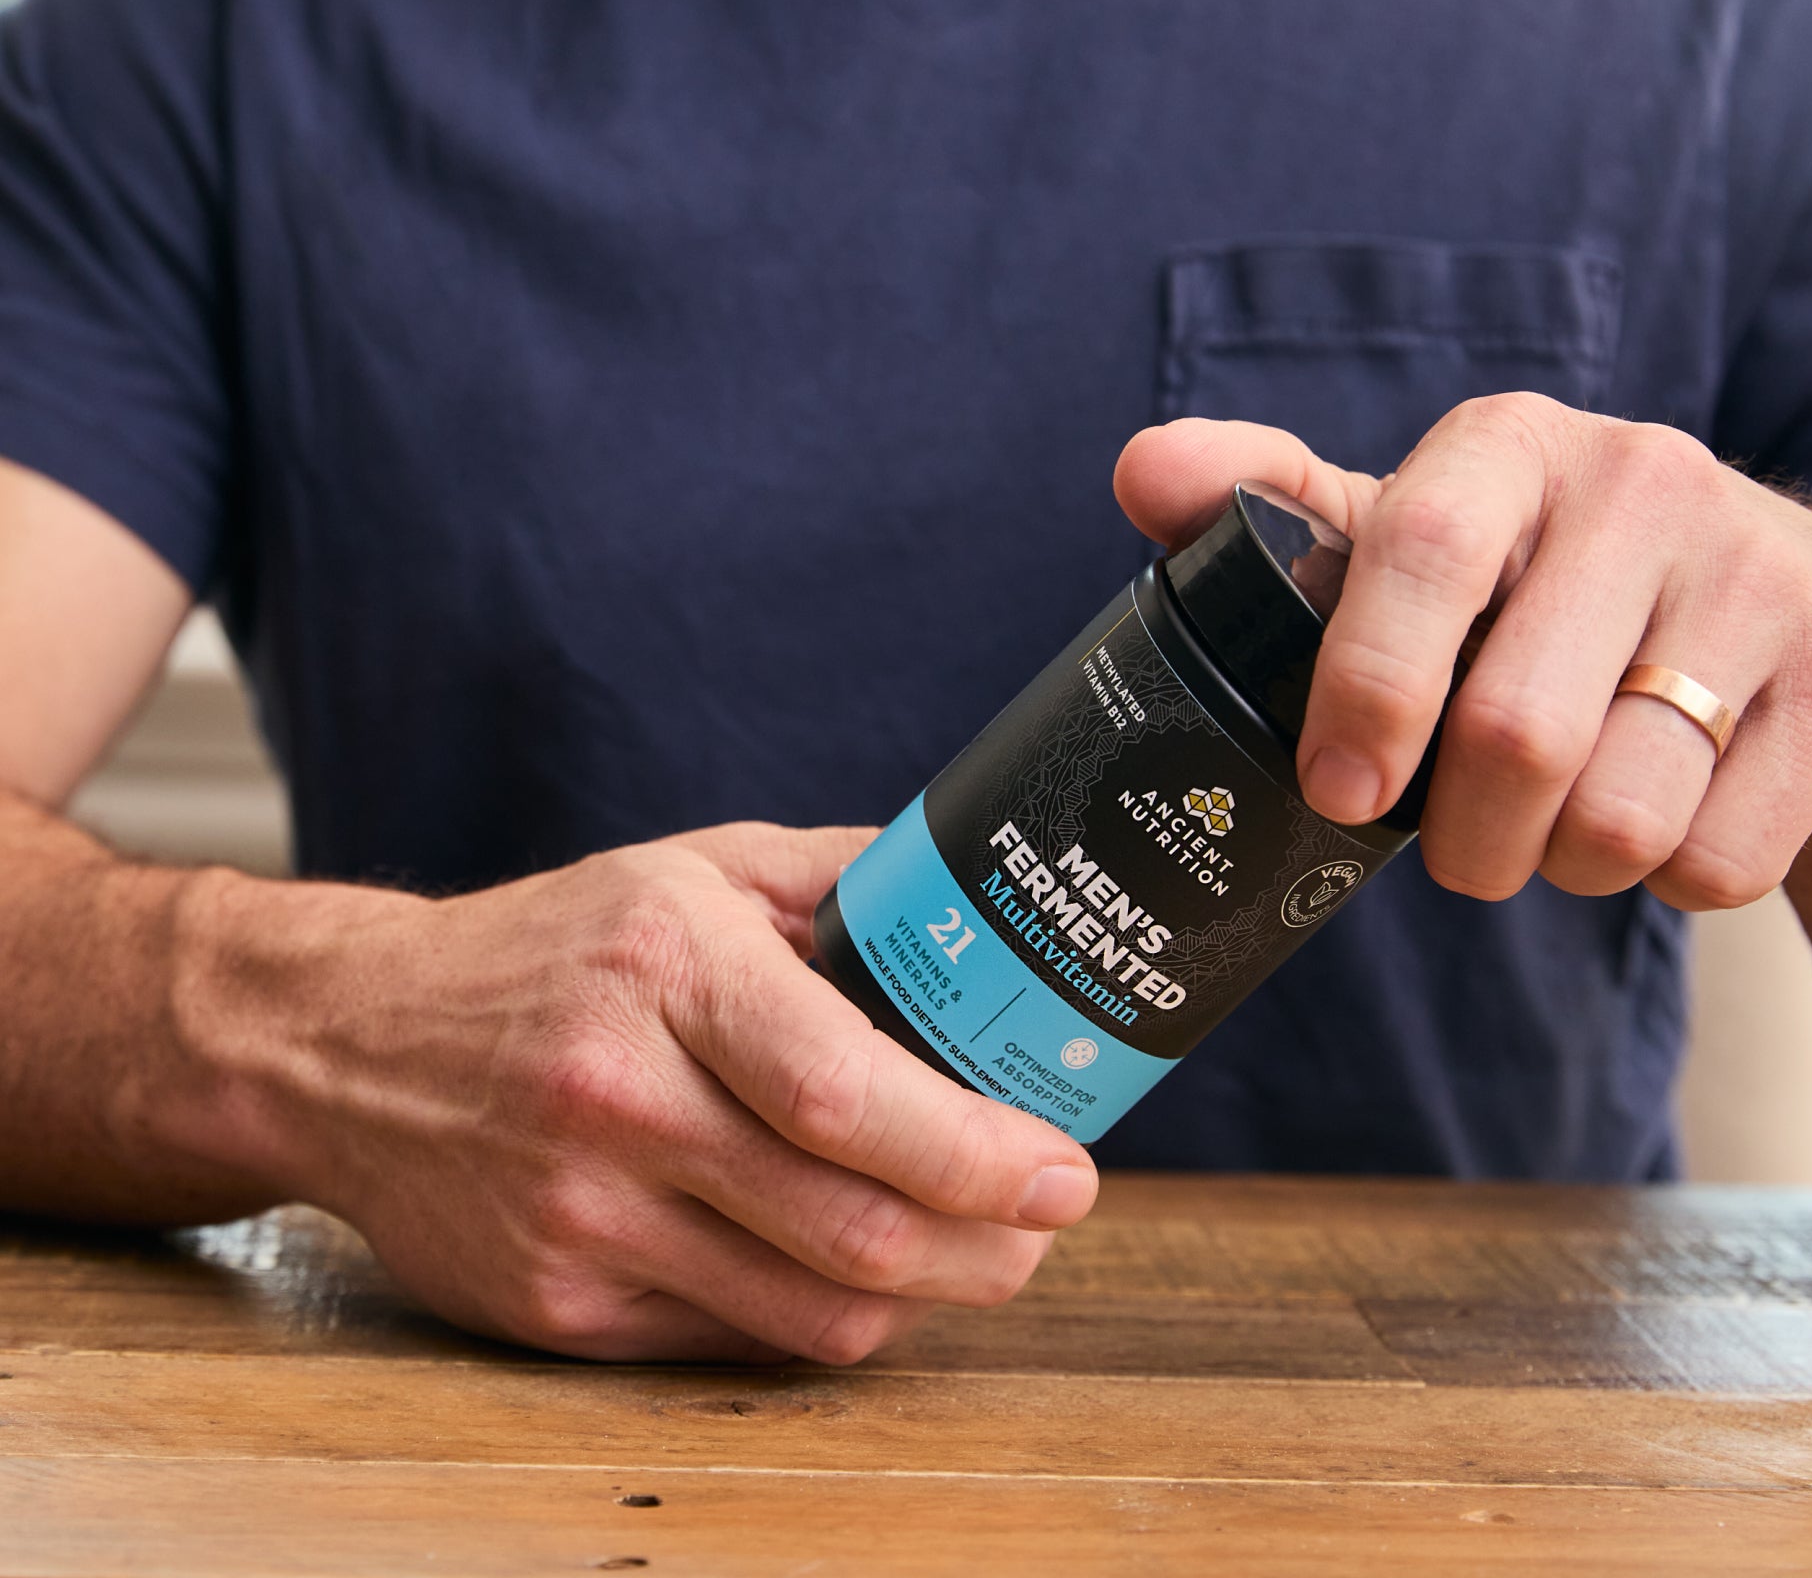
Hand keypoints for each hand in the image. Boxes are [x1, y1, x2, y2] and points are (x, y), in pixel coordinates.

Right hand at [193, 822, 1096, 1361]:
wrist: (345, 1043)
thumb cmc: (548, 946)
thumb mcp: (691, 869)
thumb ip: (841, 882)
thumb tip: (979, 903)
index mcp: (668, 970)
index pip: (846, 1093)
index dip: (978, 1149)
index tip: (1065, 1166)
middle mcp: (618, 1101)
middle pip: (851, 1227)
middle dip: (989, 1242)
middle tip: (1048, 1216)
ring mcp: (580, 1220)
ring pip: (810, 1310)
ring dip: (929, 1294)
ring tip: (978, 1248)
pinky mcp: (555, 1307)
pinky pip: (738, 1343)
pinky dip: (822, 1315)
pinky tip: (855, 1267)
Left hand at [1116, 399, 1811, 910]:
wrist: (1794, 600)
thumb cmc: (1550, 580)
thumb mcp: (1422, 524)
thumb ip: (1278, 506)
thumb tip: (1141, 473)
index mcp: (1516, 445)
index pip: (1425, 548)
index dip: (1367, 684)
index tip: (1336, 788)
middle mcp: (1648, 485)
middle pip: (1516, 732)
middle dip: (1460, 835)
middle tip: (1452, 848)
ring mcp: (1764, 580)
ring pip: (1618, 818)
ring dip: (1557, 865)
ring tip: (1553, 826)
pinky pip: (1717, 862)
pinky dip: (1661, 880)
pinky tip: (1659, 815)